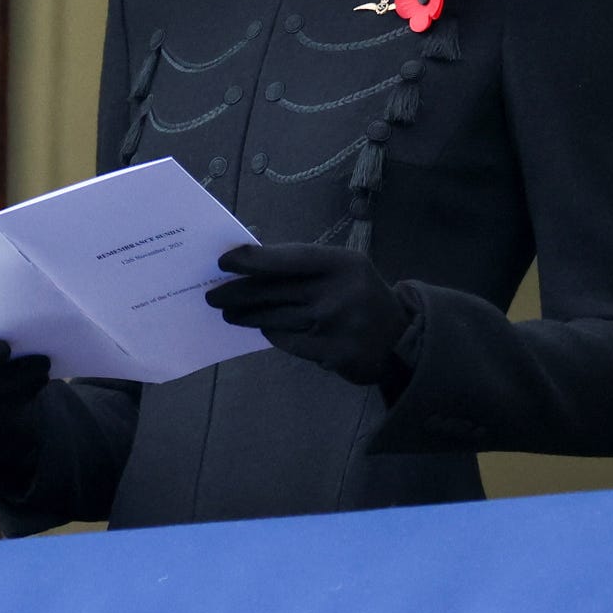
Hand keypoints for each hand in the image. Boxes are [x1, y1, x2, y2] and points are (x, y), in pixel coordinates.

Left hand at [207, 243, 415, 386]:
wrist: (400, 338)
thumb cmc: (360, 293)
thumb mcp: (342, 267)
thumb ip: (303, 264)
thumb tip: (251, 259)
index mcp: (340, 263)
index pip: (286, 258)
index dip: (251, 259)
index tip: (223, 262)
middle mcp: (336, 292)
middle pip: (272, 292)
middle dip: (236, 293)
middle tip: (213, 294)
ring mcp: (332, 326)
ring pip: (273, 319)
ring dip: (246, 316)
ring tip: (229, 313)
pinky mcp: (328, 354)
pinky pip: (286, 341)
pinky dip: (272, 333)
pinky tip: (263, 328)